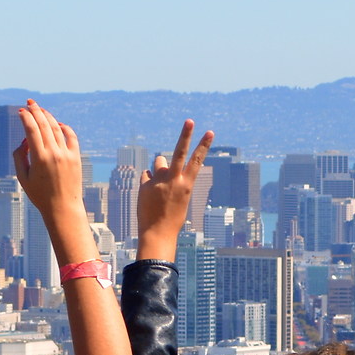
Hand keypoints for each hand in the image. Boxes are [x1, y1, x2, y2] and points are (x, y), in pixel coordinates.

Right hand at [12, 101, 90, 228]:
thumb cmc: (40, 195)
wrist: (63, 208)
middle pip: (44, 124)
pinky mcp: (76, 157)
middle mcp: (54, 154)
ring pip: (57, 128)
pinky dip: (64, 127)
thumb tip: (24, 141)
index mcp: (39, 159)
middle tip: (30, 102)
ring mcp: (67, 154)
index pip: (32, 130)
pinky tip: (57, 124)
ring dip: (48, 116)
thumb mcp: (23, 178)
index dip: (26, 117)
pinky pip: (71, 136)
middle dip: (36, 110)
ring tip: (41, 110)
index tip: (21, 111)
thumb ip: (19, 157)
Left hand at [135, 120, 212, 262]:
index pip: (197, 161)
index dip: (203, 145)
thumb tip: (161, 165)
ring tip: (160, 185)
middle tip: (190, 120)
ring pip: (159, 162)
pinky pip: (146, 175)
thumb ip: (174, 180)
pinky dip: (148, 181)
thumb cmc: (171, 218)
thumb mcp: (180, 199)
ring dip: (160, 168)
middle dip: (185, 135)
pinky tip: (149, 195)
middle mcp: (173, 180)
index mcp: (186, 185)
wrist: (157, 233)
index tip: (210, 132)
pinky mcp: (144, 185)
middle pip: (180, 152)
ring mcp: (158, 181)